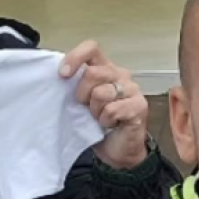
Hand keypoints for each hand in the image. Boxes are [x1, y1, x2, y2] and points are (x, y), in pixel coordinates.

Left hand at [60, 41, 149, 169]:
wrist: (116, 150)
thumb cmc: (96, 124)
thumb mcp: (80, 101)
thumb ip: (74, 84)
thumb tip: (59, 74)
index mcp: (105, 68)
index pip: (92, 48)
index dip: (75, 57)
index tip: (63, 75)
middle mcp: (120, 74)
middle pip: (92, 73)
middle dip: (82, 95)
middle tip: (87, 108)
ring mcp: (132, 88)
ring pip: (101, 93)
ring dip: (95, 111)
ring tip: (100, 118)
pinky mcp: (140, 105)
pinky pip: (112, 110)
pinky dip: (106, 121)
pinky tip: (111, 124)